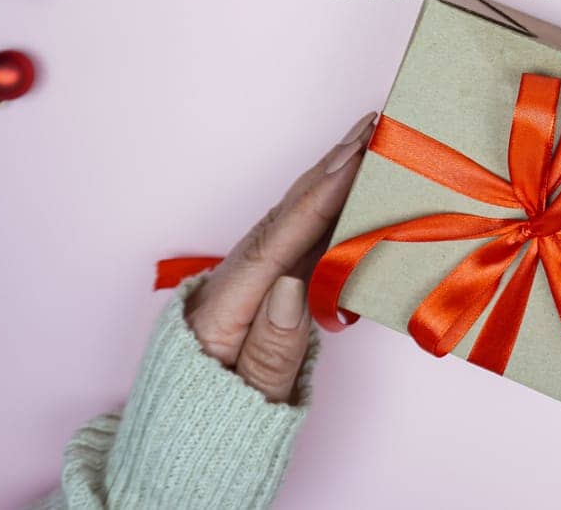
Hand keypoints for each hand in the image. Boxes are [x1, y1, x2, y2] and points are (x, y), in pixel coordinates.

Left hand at [182, 111, 376, 401]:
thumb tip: (293, 286)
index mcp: (225, 304)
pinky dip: (333, 205)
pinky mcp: (270, 286)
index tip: (354, 155)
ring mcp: (254, 279)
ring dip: (335, 177)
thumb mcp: (244, 398)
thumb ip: (270, 348)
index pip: (280, 239)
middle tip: (373, 123)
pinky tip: (359, 185)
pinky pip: (304, 237)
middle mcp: (237, 279)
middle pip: (289, 214)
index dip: (321, 195)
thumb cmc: (216, 420)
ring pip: (298, 218)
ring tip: (372, 139)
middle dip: (331, 167)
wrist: (187, 437)